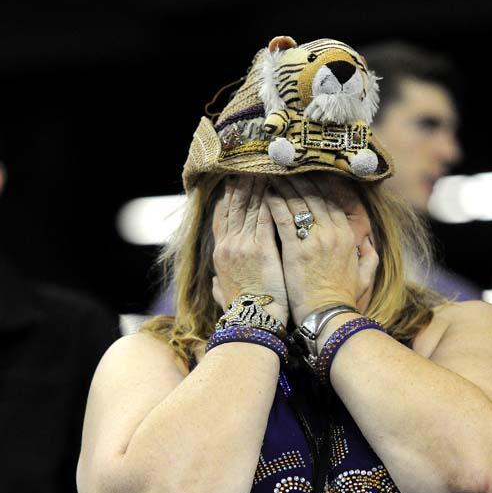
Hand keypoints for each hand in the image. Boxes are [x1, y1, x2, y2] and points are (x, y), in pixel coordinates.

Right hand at [211, 175, 288, 323]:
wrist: (253, 326)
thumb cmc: (244, 316)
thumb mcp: (224, 299)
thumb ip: (219, 287)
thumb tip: (214, 284)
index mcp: (220, 257)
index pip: (222, 220)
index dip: (228, 199)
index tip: (233, 183)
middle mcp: (228, 246)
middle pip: (234, 207)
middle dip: (242, 184)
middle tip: (250, 166)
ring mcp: (243, 245)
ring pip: (249, 206)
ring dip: (257, 185)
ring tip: (265, 168)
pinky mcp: (261, 248)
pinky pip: (265, 216)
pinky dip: (270, 199)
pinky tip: (277, 186)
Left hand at [265, 174, 378, 323]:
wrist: (329, 317)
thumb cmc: (343, 300)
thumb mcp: (365, 277)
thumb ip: (370, 258)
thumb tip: (370, 245)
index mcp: (347, 237)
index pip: (331, 203)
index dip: (317, 187)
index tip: (305, 176)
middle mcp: (332, 233)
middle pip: (313, 197)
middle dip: (298, 180)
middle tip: (283, 168)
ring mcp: (314, 239)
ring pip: (297, 202)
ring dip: (283, 186)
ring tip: (270, 175)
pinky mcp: (295, 249)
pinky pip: (283, 217)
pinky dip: (273, 203)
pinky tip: (264, 193)